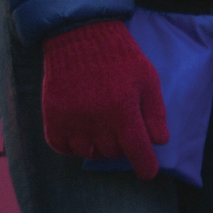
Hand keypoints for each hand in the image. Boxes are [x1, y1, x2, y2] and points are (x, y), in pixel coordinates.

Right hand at [39, 18, 167, 181]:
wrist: (80, 38)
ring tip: (105, 130)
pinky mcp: (52, 118)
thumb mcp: (148, 80)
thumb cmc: (121, 58)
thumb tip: (160, 142)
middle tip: (125, 130)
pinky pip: (62, 147)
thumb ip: (154, 113)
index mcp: (122, 110)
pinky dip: (74, 146)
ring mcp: (71, 121)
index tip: (148, 174)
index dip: (145, 165)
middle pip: (113, 153)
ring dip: (100, 147)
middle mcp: (95, 120)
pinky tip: (83, 133)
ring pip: (89, 153)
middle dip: (124, 147)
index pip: (136, 149)